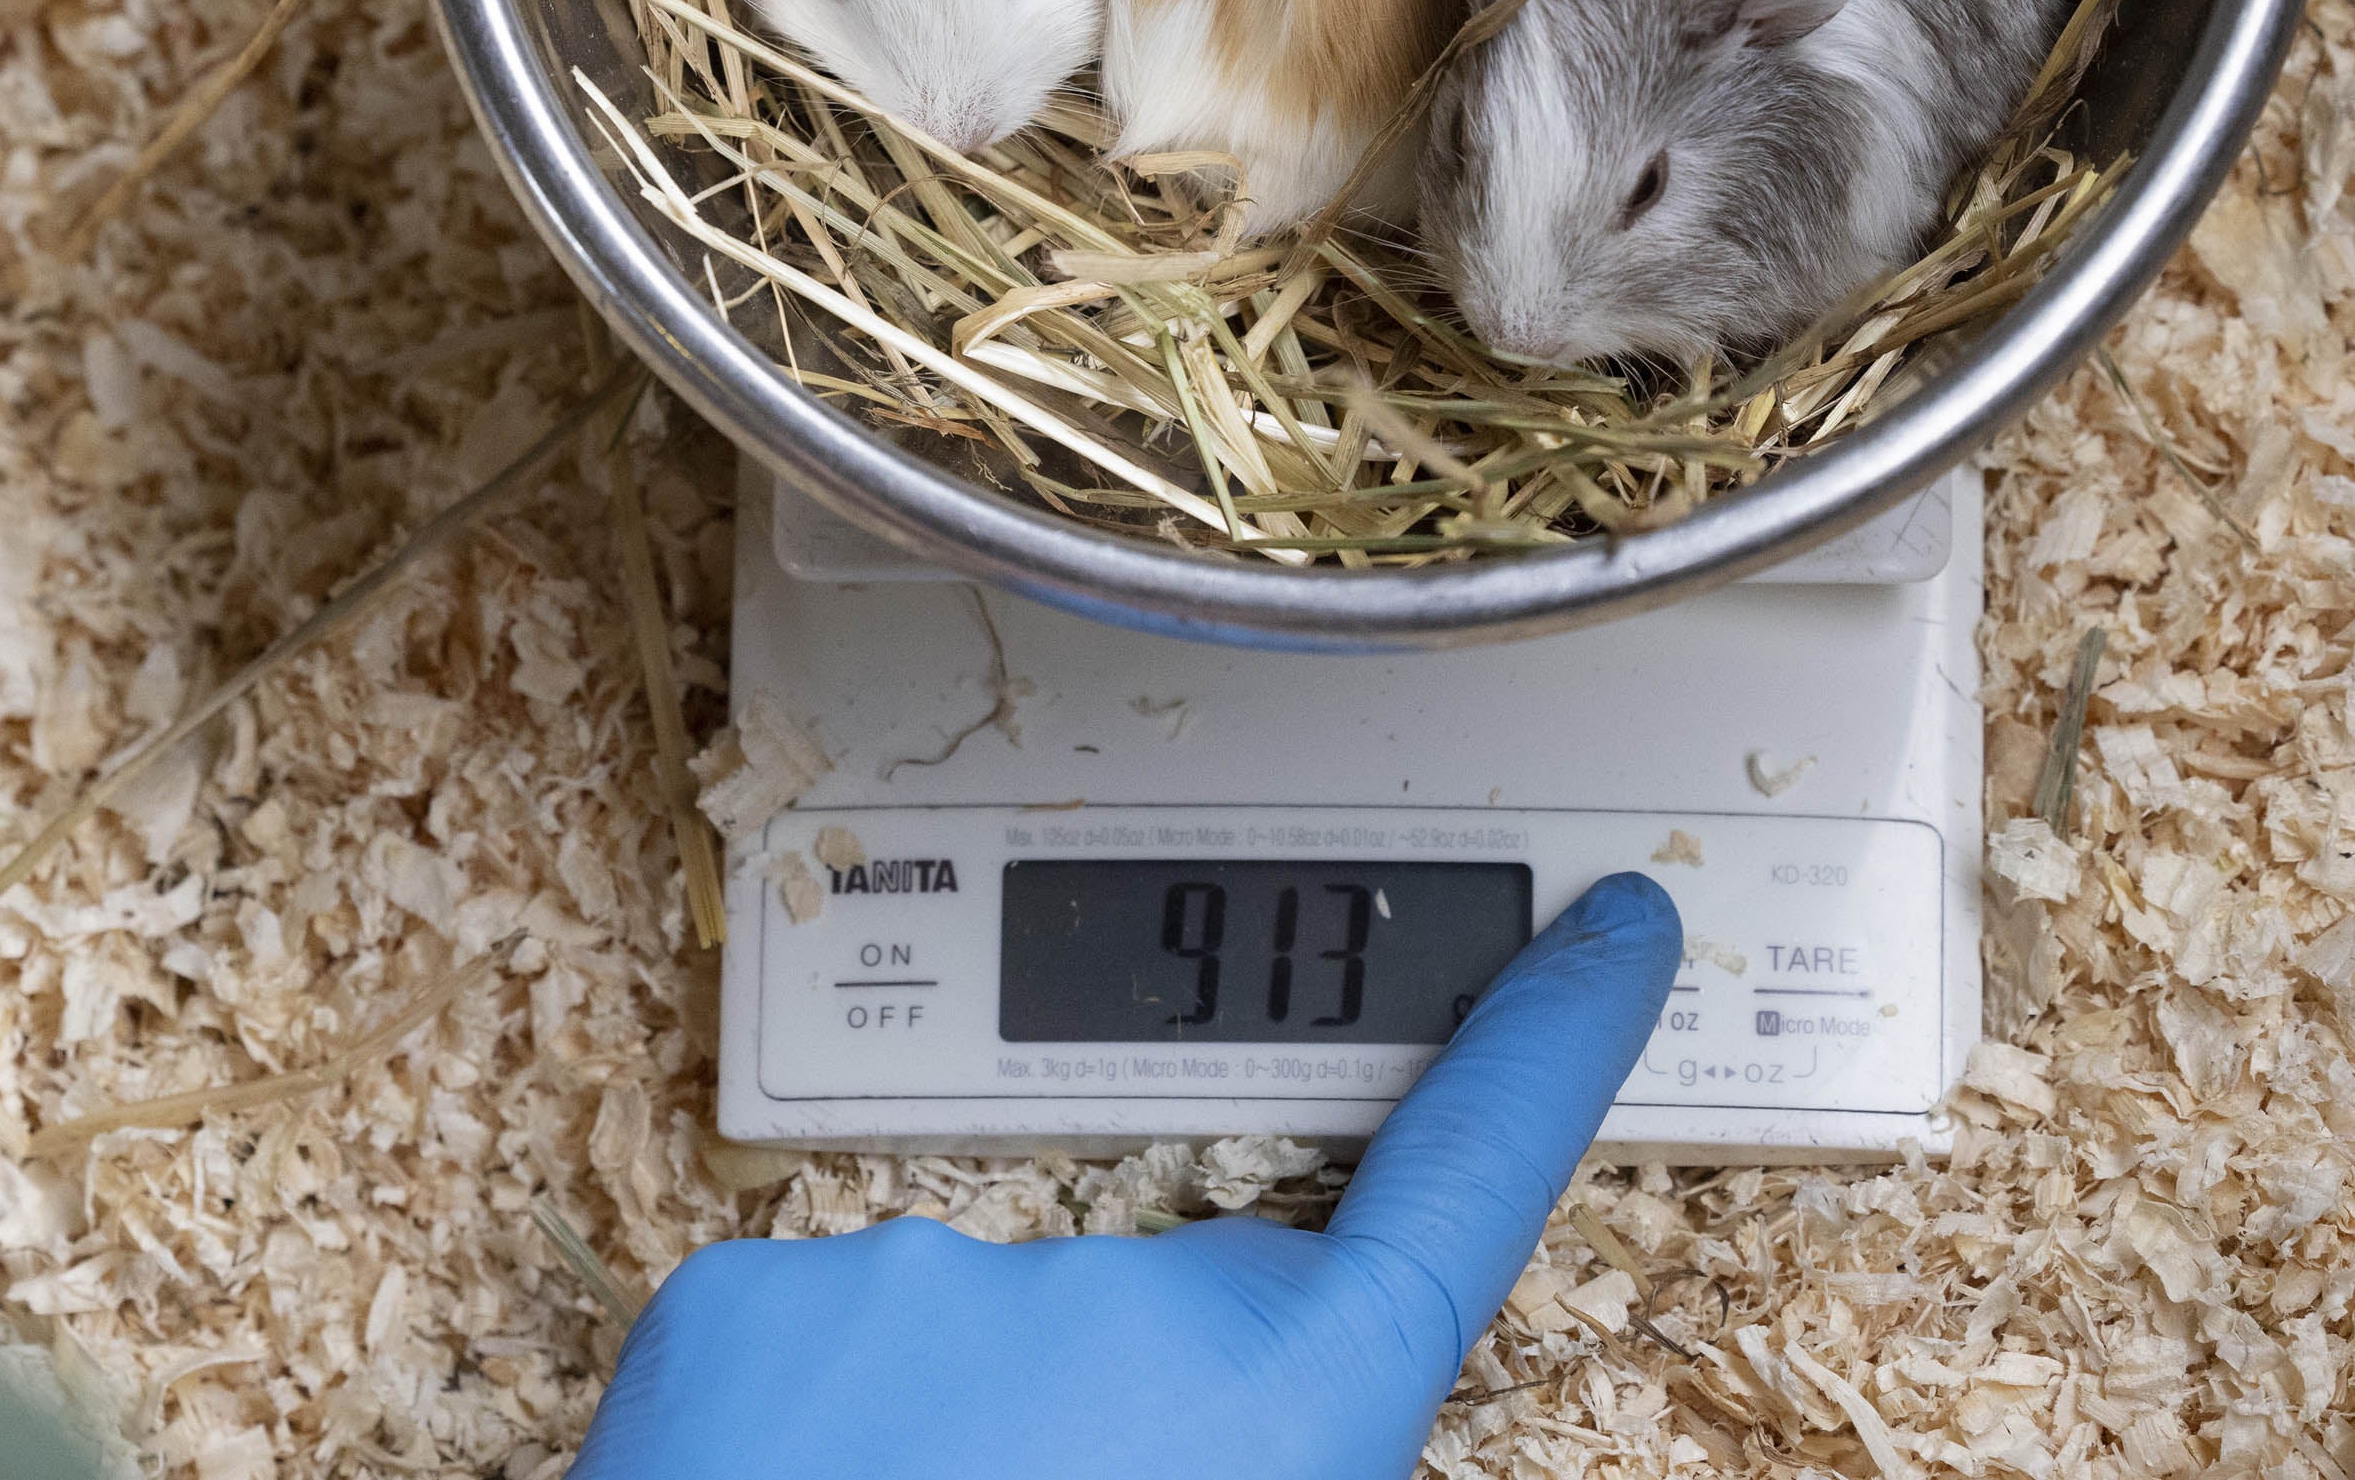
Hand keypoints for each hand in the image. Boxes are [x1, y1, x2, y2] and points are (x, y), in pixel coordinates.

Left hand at [571, 872, 1677, 1479]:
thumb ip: (1295, 1438)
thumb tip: (1278, 1411)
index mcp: (1277, 1404)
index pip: (1458, 1187)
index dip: (1547, 1049)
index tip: (1609, 927)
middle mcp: (1108, 1309)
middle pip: (1171, 1318)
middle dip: (1144, 1413)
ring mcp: (913, 1283)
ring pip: (981, 1343)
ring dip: (963, 1438)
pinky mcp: (745, 1297)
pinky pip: (821, 1348)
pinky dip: (818, 1430)